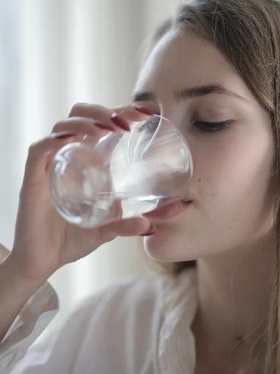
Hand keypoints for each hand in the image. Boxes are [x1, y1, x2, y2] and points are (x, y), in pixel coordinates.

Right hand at [5, 102, 156, 284]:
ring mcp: (49, 166)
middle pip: (80, 115)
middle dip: (104, 110)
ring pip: (62, 126)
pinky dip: (55, 139)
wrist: (42, 263)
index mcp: (85, 161)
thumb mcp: (108, 229)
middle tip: (127, 123)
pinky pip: (39, 150)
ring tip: (109, 129)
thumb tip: (152, 226)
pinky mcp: (32, 180)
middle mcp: (67, 157)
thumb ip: (128, 224)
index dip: (121, 111)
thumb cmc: (72, 239)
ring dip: (87, 121)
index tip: (146, 113)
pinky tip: (74, 139)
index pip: (101, 123)